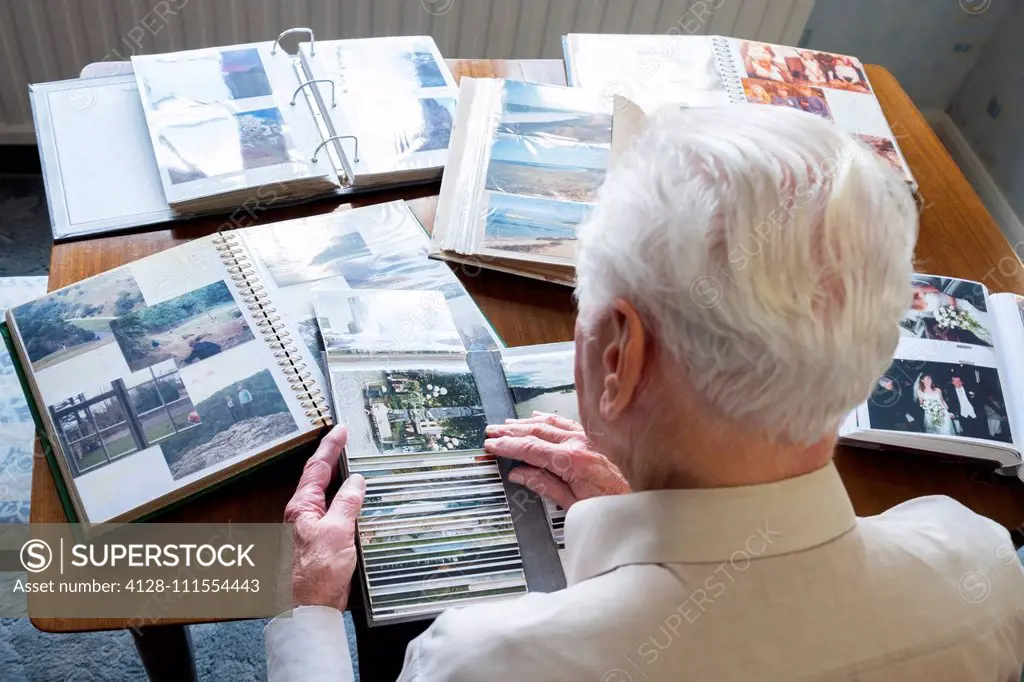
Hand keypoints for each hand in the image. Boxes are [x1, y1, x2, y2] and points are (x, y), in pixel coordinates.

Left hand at [283, 425, 364, 610]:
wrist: (308, 610)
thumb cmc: (315, 574)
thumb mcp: (337, 531)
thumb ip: (347, 503)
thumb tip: (356, 481)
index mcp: (301, 508)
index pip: (317, 468)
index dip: (330, 446)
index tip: (341, 430)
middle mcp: (303, 516)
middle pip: (319, 480)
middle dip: (332, 458)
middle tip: (347, 441)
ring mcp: (311, 530)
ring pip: (328, 498)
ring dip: (342, 482)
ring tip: (356, 466)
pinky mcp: (321, 544)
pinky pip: (336, 516)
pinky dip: (347, 504)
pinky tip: (359, 504)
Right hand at [484, 412, 629, 508]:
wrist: (645, 499)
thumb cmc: (613, 505)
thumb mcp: (574, 504)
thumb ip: (544, 486)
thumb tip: (519, 474)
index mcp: (573, 461)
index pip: (531, 449)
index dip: (507, 446)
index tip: (491, 445)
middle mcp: (580, 443)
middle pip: (537, 432)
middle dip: (511, 432)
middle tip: (491, 431)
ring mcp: (588, 437)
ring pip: (550, 424)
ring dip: (525, 423)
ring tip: (506, 425)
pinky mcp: (595, 437)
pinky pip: (566, 423)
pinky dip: (548, 419)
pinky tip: (536, 416)